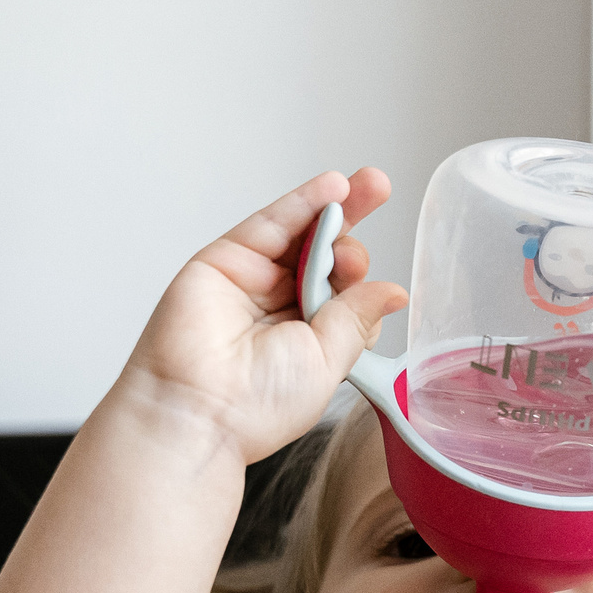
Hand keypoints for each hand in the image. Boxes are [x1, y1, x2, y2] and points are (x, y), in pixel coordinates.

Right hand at [117, 170, 407, 464]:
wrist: (199, 408)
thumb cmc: (258, 404)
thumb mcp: (328, 361)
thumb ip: (356, 319)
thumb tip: (393, 292)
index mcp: (309, 340)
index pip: (345, 295)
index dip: (362, 280)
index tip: (373, 281)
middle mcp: (281, 309)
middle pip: (325, 257)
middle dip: (354, 229)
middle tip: (380, 192)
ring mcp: (254, 282)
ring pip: (301, 235)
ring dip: (337, 206)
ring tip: (371, 183)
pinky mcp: (226, 260)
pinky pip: (271, 225)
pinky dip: (303, 202)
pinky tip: (333, 186)